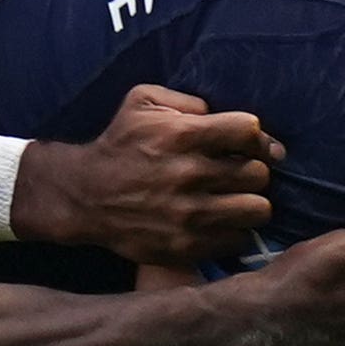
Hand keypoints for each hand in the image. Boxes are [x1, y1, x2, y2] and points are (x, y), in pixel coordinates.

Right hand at [10, 82, 279, 262]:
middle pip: (259, 173)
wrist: (85, 196)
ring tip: (237, 200)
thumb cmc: (119, 144)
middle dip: (253, 170)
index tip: (246, 145)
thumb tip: (221, 115)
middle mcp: (189, 174)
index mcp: (182, 135)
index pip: (250, 131)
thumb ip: (187, 100)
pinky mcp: (187, 245)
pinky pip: (239, 239)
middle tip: (239, 174)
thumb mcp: (142, 102)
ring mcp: (190, 214)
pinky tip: (222, 222)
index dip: (254, 137)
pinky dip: (236, 231)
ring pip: (258, 209)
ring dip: (251, 202)